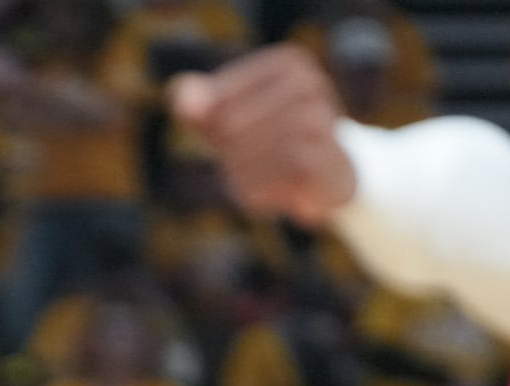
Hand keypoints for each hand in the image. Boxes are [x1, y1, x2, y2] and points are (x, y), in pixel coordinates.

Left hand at [170, 45, 356, 226]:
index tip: (224, 138)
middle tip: (237, 167)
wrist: (326, 177)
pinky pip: (274, 177)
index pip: (220, 99)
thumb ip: (197, 107)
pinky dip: (260, 192)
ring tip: (246, 182)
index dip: (213, 126)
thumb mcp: (227, 120)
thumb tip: (182, 100)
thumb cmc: (268, 142)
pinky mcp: (327, 159)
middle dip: (228, 153)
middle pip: (232, 125)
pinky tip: (263, 197)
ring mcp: (322, 119)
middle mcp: (309, 83)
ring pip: (252, 151)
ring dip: (240, 174)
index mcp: (285, 63)